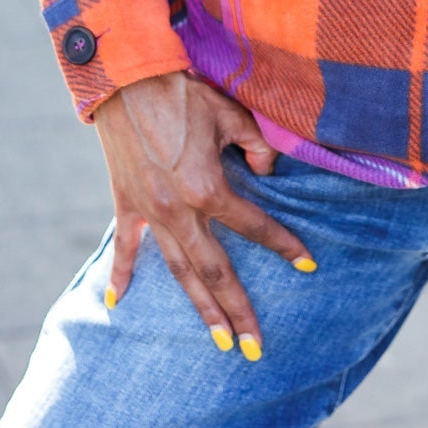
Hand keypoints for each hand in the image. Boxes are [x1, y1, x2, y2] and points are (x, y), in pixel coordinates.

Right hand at [93, 70, 314, 356]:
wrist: (129, 80)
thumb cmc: (184, 93)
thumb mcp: (232, 114)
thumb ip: (257, 147)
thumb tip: (268, 172)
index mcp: (208, 188)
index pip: (254, 226)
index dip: (284, 245)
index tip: (308, 265)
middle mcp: (179, 210)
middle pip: (215, 271)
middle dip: (238, 310)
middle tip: (255, 347)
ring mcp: (150, 212)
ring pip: (179, 272)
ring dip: (198, 308)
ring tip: (218, 339)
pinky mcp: (125, 205)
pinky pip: (125, 248)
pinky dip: (121, 275)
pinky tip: (118, 304)